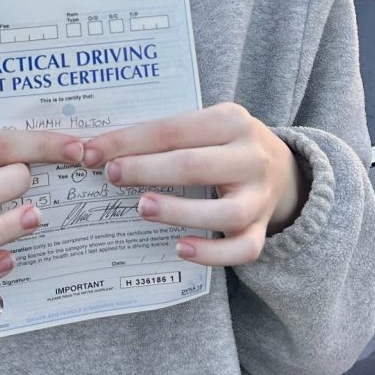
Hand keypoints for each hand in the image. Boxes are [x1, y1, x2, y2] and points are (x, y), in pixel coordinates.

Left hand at [82, 102, 308, 266]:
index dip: (129, 141)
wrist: (283, 169)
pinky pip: (241, 249)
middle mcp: (251, 157)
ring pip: (222, 212)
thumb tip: (100, 148)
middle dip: (146, 170)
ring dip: (178, 211)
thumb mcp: (206, 125)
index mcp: (232, 121)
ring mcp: (260, 197)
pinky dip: (211, 253)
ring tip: (143, 208)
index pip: (173, 129)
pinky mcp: (261, 229)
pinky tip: (180, 248)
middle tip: (111, 175)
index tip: (92, 152)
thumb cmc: (224, 145)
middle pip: (194, 165)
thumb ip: (166, 134)